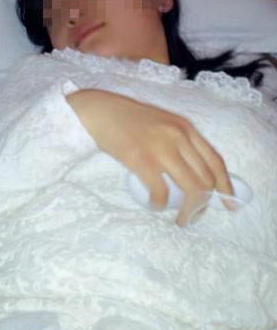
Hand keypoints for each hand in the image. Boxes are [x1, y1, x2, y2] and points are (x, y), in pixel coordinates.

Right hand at [66, 89, 233, 225]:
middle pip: (206, 179)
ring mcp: (161, 147)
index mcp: (186, 128)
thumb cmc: (129, 119)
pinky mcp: (142, 159)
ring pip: (192, 188)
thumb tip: (194, 173)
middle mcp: (179, 136)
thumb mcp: (163, 124)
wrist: (100, 111)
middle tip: (192, 215)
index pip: (215, 161)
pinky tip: (154, 204)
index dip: (226, 186)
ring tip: (180, 219)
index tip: (229, 205)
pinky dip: (160, 204)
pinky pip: (161, 191)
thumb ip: (179, 141)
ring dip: (189, 210)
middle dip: (203, 204)